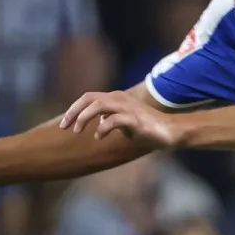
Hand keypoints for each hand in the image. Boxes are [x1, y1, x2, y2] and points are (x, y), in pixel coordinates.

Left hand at [60, 90, 184, 148]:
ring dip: (84, 118)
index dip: (74, 109)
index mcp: (115, 98)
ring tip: (77, 131)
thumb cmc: (147, 128)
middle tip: (65, 127)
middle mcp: (119, 99)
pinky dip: (102, 129)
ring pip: (98, 106)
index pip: (88, 98)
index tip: (64, 124)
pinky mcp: (135, 119)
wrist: (170, 131)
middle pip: (89, 99)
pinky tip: (98, 137)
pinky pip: (113, 120)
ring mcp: (127, 108)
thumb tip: (99, 123)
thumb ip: (110, 119)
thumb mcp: (124, 122)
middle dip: (74, 112)